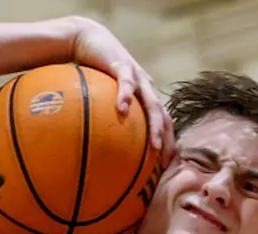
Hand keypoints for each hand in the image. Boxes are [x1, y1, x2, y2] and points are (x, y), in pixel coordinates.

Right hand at [69, 17, 174, 157]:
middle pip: (164, 117)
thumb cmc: (94, 74)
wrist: (88, 39)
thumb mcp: (102, 99)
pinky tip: (122, 110)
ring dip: (155, 125)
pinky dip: (125, 96)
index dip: (168, 144)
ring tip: (155, 145)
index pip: (163, 124)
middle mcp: (147, 89)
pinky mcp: (122, 65)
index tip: (167, 169)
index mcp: (145, 98)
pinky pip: (126, 83)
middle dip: (169, 140)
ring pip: (152, 103)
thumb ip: (104, 120)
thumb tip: (95, 149)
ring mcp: (137, 77)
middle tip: (168, 163)